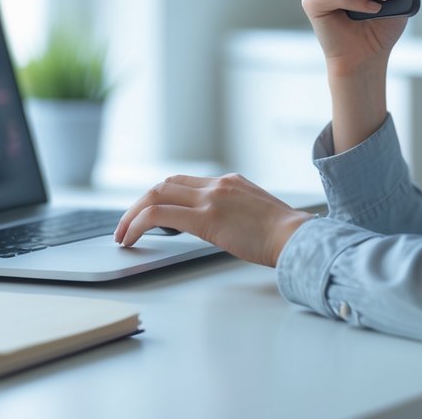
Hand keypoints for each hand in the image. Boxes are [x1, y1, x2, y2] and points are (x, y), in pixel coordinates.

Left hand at [114, 174, 313, 267]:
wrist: (298, 238)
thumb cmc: (284, 235)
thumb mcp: (256, 214)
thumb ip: (235, 213)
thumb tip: (223, 227)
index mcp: (229, 182)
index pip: (183, 182)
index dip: (160, 196)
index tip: (148, 214)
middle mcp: (217, 184)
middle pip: (164, 184)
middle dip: (139, 204)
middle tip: (125, 225)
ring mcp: (211, 198)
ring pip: (156, 195)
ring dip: (133, 214)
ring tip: (123, 234)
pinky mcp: (207, 218)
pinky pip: (159, 215)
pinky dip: (138, 224)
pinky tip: (131, 239)